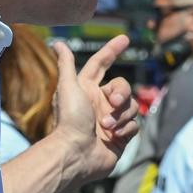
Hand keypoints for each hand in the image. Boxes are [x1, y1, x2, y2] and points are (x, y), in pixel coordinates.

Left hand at [49, 36, 139, 182]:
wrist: (76, 154)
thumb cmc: (69, 120)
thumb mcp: (67, 87)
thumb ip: (66, 64)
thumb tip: (57, 43)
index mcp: (87, 89)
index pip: (102, 63)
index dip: (112, 50)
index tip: (125, 38)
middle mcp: (100, 102)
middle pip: (123, 86)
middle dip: (121, 93)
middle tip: (112, 102)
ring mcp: (112, 119)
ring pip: (132, 106)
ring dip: (121, 115)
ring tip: (106, 126)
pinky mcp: (121, 136)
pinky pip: (135, 124)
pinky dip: (126, 129)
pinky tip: (114, 137)